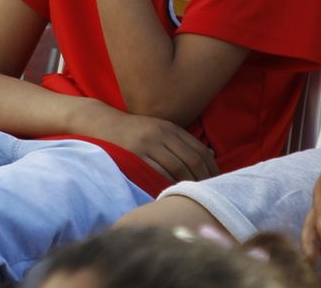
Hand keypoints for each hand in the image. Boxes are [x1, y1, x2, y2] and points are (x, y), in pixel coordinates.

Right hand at [79, 103, 217, 182]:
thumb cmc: (135, 130)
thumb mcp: (161, 128)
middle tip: (209, 194)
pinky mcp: (134, 155)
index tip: (217, 182)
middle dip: (204, 179)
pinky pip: (156, 173)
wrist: (103, 122)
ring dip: (188, 184)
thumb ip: (183, 140)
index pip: (199, 150)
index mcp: (171, 128)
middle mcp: (162, 134)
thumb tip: (210, 154)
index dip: (211, 168)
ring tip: (194, 197)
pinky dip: (167, 184)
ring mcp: (148, 144)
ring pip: (177, 167)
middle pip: (191, 160)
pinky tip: (173, 194)